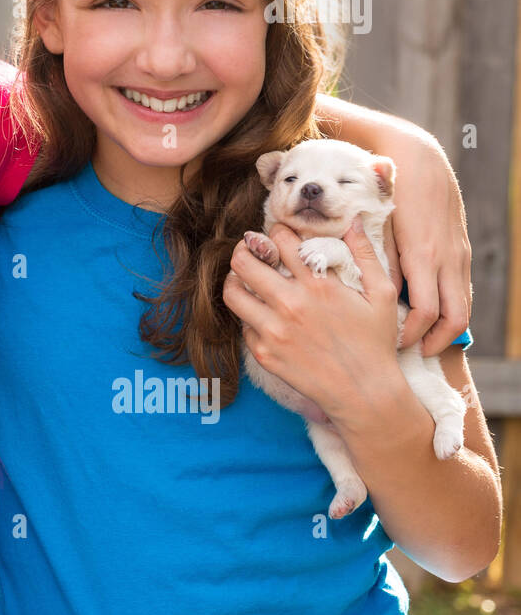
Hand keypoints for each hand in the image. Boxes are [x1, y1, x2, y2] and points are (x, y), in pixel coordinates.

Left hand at [225, 219, 401, 418]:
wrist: (365, 394)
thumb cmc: (376, 343)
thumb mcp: (382, 294)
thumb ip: (365, 254)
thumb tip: (353, 221)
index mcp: (317, 284)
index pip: (279, 239)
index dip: (276, 232)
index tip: (279, 237)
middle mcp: (290, 304)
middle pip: (244, 260)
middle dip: (245, 250)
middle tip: (252, 252)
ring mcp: (273, 330)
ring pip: (232, 292)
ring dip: (236, 280)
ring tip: (246, 279)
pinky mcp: (264, 353)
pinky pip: (242, 324)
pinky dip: (248, 315)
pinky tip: (262, 314)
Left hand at [383, 135, 471, 356]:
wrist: (419, 158)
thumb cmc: (390, 191)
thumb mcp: (378, 226)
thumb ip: (377, 258)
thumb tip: (371, 292)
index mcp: (422, 255)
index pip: (425, 311)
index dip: (411, 334)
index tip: (392, 345)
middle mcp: (445, 259)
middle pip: (454, 318)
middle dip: (436, 342)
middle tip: (412, 353)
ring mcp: (458, 256)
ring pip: (463, 306)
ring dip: (446, 329)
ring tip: (423, 342)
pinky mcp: (462, 251)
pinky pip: (463, 290)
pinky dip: (451, 308)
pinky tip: (431, 316)